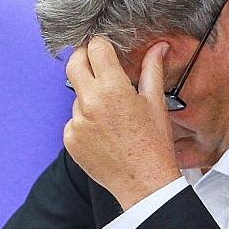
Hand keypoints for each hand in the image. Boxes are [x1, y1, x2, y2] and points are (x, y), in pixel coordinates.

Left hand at [63, 36, 180, 209]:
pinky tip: (104, 133)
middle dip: (84, 58)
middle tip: (97, 65)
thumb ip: (152, 69)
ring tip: (112, 115)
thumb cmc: (154, 144)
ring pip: (76, 95)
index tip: (106, 49)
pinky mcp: (70, 139)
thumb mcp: (155, 102)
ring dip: (89, 96)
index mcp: (112, 89)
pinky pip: (74, 120)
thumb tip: (158, 47)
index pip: (95, 48)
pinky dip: (85, 121)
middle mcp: (90, 102)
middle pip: (74, 63)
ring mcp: (77, 122)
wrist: (143, 183)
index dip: (101, 45)